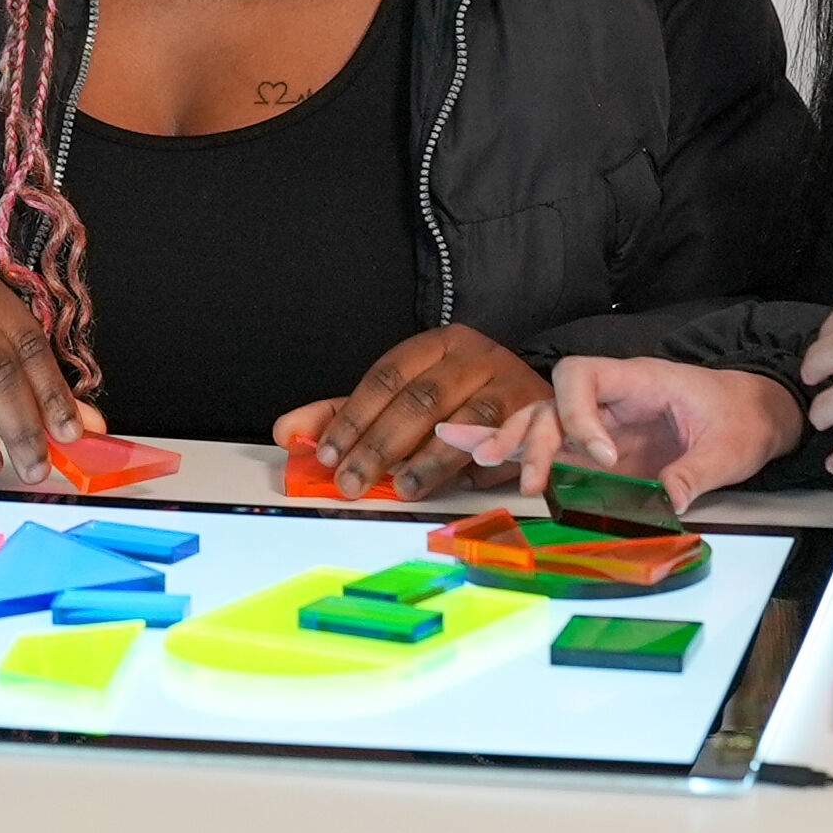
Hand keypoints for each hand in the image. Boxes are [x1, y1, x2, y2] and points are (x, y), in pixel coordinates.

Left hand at [270, 326, 551, 499]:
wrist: (544, 399)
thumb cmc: (461, 400)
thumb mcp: (403, 400)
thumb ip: (347, 414)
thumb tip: (288, 433)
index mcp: (436, 345)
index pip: (386, 377)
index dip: (354, 416)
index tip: (328, 454)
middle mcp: (474, 357)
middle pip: (420, 400)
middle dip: (380, 444)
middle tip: (352, 481)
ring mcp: (509, 384)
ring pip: (464, 421)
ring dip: (428, 459)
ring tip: (401, 488)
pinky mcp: (538, 417)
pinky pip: (503, 444)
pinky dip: (476, 466)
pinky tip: (455, 484)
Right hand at [449, 356, 797, 511]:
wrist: (754, 413)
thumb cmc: (742, 418)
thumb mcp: (730, 448)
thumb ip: (697, 472)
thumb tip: (667, 502)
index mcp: (639, 380)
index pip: (584, 376)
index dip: (581, 416)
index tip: (605, 458)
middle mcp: (609, 397)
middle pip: (552, 403)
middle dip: (536, 440)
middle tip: (535, 484)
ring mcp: (599, 422)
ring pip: (540, 420)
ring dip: (509, 440)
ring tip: (476, 458)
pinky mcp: (596, 449)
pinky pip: (549, 444)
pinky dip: (509, 447)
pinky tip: (467, 448)